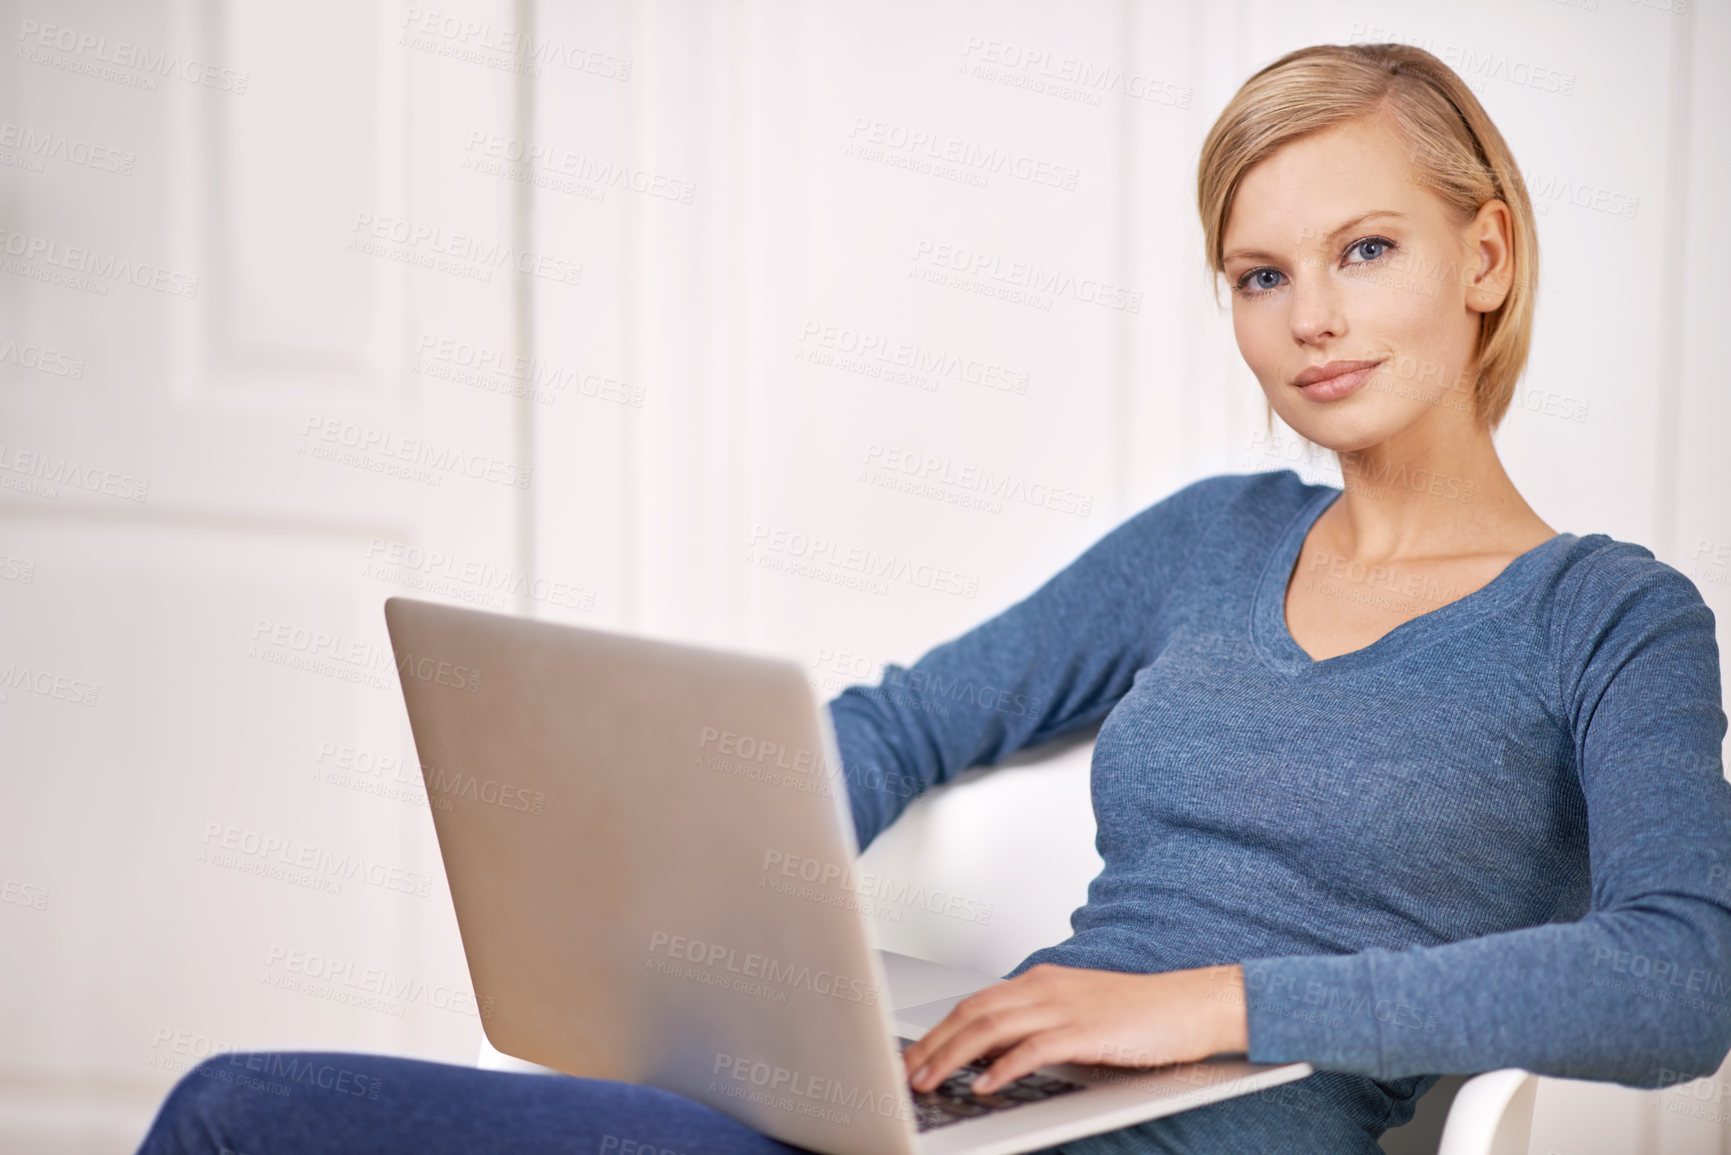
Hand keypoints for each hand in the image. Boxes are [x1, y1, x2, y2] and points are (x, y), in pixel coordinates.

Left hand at [901, 962, 1247, 1095]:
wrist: (1188, 1005)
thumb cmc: (1135, 1013)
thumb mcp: (1074, 1011)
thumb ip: (1034, 1023)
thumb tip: (991, 1051)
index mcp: (1039, 981)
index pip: (974, 1003)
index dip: (938, 1029)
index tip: (913, 1054)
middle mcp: (1045, 988)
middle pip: (973, 1013)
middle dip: (934, 1044)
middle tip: (908, 1072)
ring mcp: (1064, 1008)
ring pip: (992, 1028)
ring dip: (954, 1056)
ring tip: (931, 1080)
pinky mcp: (1086, 1031)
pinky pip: (1033, 1049)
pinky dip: (1003, 1067)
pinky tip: (984, 1084)